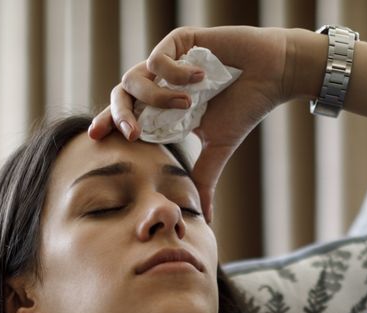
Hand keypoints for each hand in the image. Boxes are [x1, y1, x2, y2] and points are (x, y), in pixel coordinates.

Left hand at [88, 26, 300, 222]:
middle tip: (131, 135)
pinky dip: (175, 74)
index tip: (95, 138)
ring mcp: (168, 61)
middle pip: (119, 95)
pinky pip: (158, 60)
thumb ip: (203, 177)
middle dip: (119, 116)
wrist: (271, 75)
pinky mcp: (178, 41)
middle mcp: (160, 82)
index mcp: (162, 107)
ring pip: (134, 77)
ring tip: (187, 105)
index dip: (109, 123)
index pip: (126, 115)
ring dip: (156, 97)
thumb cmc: (245, 107)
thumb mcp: (218, 148)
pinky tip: (201, 78)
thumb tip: (206, 218)